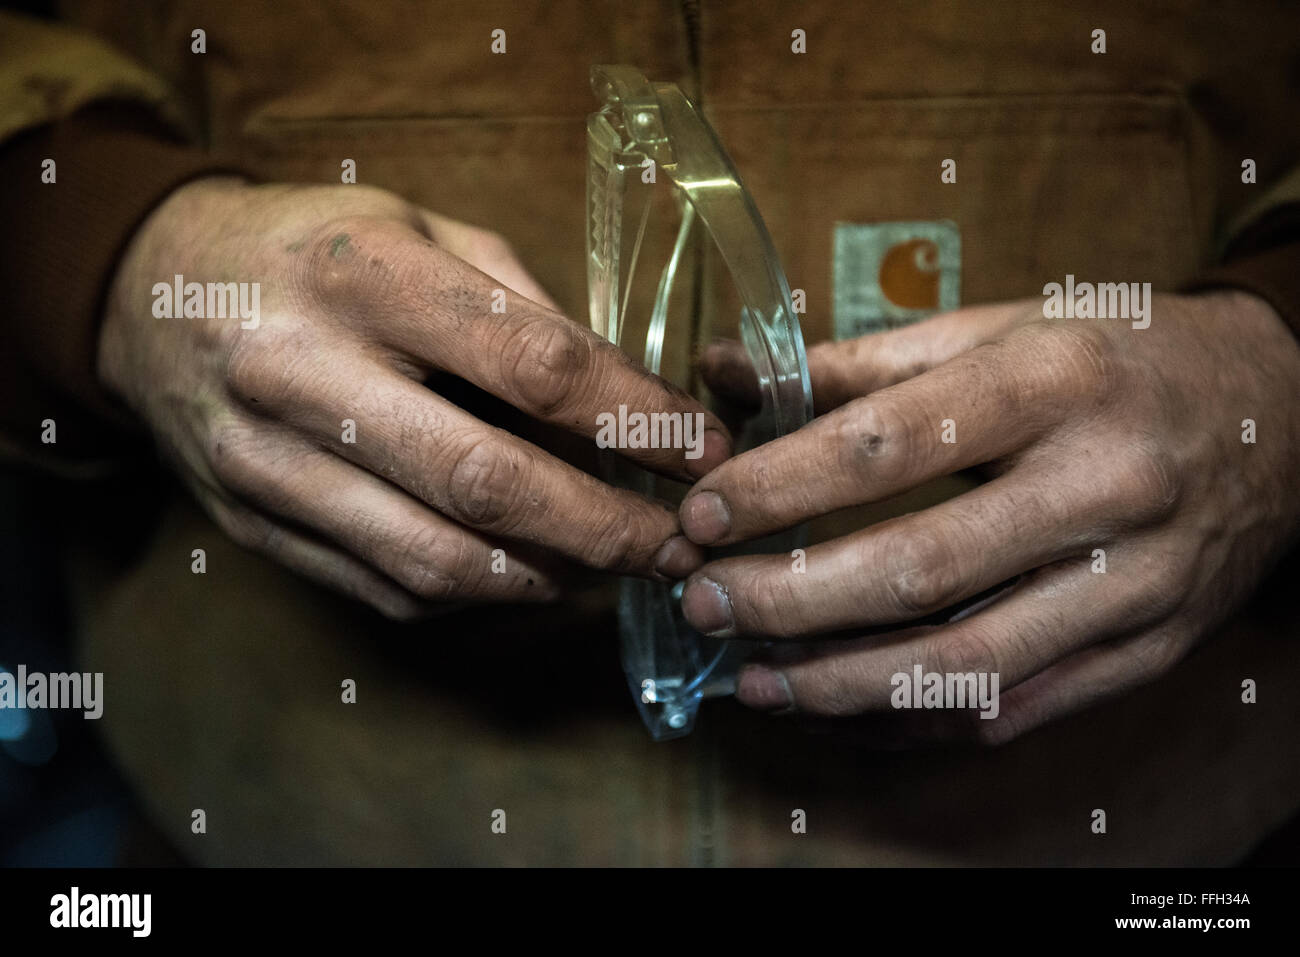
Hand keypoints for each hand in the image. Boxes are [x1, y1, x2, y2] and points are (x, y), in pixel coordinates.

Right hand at [99, 178, 728, 617]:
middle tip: (679, 543)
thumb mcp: (421, 228)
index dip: (638, 419)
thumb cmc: (314, 251)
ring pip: (437, 558)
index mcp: (363, 275)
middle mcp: (304, 373)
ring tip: (616, 564)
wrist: (153, 294)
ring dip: (549, 575)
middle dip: (607, 527)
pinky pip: (388, 586)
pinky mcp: (254, 526)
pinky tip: (530, 571)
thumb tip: (628, 398)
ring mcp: (267, 463)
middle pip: (488, 481)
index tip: (706, 451)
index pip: (534, 364)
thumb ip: (522, 303)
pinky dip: (478, 591)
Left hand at [680, 292, 1299, 742]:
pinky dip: (918, 722)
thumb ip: (862, 361)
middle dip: (788, 598)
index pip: (888, 445)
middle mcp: (1105, 484)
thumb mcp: (1005, 326)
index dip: (779, 488)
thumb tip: (730, 373)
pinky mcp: (1152, 648)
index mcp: (1056, 382)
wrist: (1286, 412)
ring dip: (841, 684)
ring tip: (753, 680)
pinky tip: (844, 711)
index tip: (701, 513)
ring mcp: (1137, 581)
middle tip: (702, 602)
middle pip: (917, 568)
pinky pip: (1020, 707)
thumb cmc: (1122, 356)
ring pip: (966, 662)